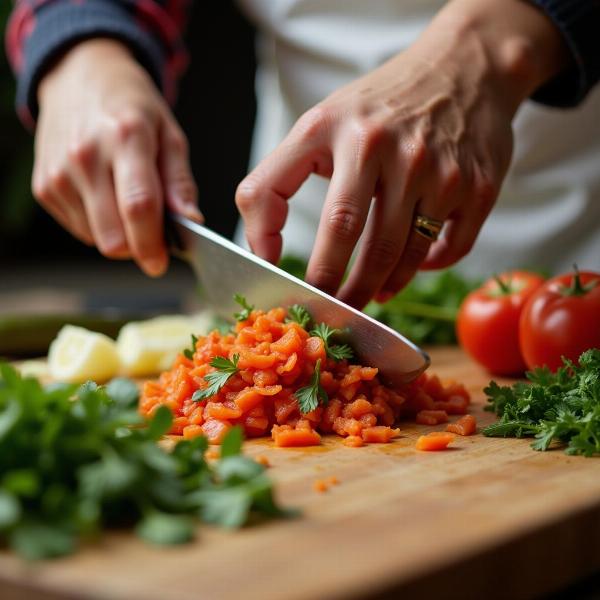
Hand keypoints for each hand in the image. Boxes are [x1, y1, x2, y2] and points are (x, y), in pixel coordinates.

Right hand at [34, 39, 200, 275]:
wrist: (78, 78)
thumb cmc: (132, 108)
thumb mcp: (169, 135)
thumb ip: (180, 182)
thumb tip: (191, 222)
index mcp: (126, 138)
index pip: (139, 207)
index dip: (152, 244)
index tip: (161, 263)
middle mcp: (86, 156)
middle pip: (113, 236)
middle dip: (138, 247)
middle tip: (153, 236)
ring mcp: (60, 173)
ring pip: (96, 239)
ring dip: (120, 235)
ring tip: (127, 203)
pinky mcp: (44, 186)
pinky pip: (80, 230)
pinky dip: (99, 226)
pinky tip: (105, 197)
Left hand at [236, 0, 566, 307]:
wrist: (465, 68)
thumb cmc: (377, 108)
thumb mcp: (318, 126)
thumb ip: (275, 182)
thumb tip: (262, 251)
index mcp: (340, 132)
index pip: (321, 216)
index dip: (313, 269)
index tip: (285, 285)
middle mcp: (393, 150)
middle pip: (365, 245)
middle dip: (344, 292)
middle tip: (332, 313)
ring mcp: (440, 170)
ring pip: (405, 256)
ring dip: (381, 287)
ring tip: (366, 296)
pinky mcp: (478, 186)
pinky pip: (448, 251)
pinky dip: (425, 268)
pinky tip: (409, 266)